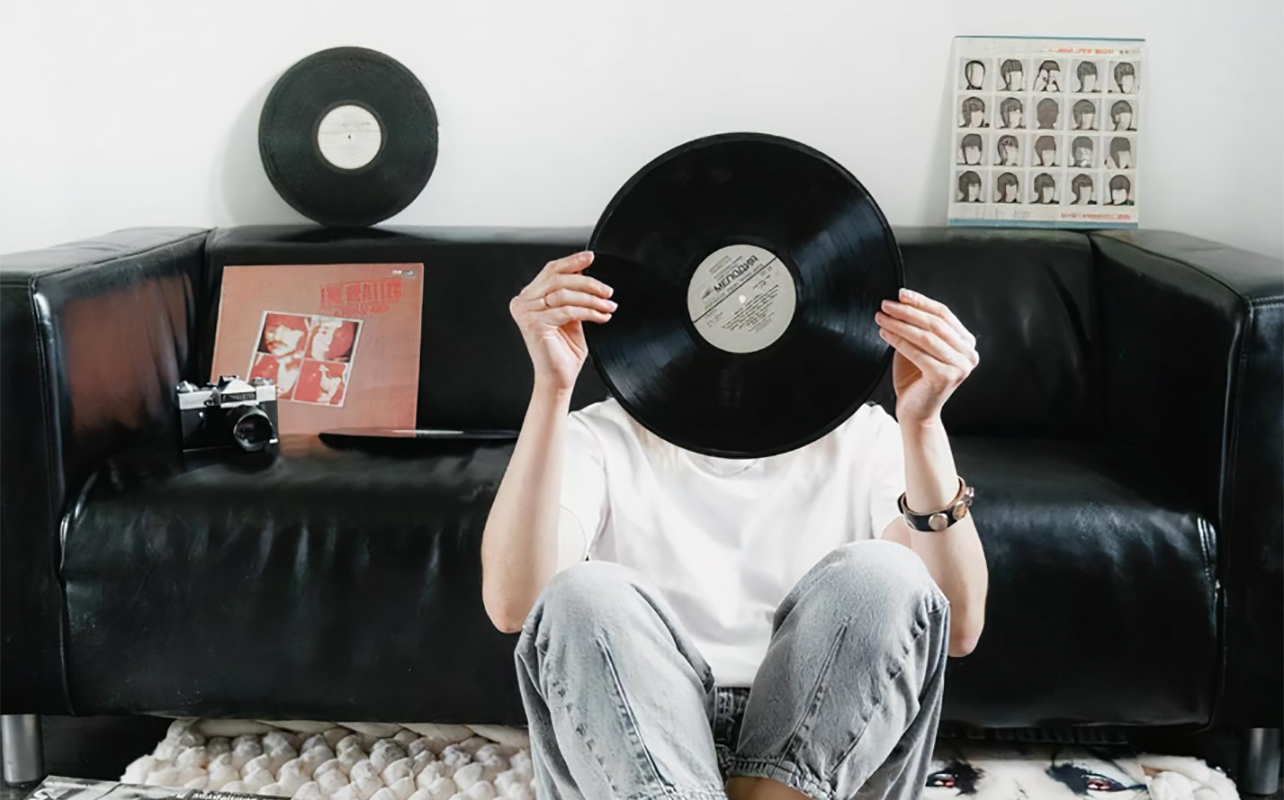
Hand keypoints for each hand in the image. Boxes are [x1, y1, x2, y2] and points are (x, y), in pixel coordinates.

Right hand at [509, 251, 614, 393]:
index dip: (572, 261)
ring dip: (592, 299)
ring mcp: (526, 312)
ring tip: (608, 306)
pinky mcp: (534, 323)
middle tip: (607, 291)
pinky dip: (588, 312)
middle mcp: (523, 302)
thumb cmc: (564, 350)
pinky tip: (601, 316)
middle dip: (588, 282)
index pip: (551, 271)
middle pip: (558, 279)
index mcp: (530, 297)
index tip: (590, 257)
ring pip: (564, 294)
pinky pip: (567, 311)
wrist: (559, 378)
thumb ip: (574, 293)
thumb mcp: (572, 314)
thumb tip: (586, 270)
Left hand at [875, 288, 978, 426]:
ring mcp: (960, 366)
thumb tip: (899, 302)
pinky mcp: (946, 377)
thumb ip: (916, 328)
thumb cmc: (915, 380)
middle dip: (908, 311)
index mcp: (966, 343)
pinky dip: (899, 340)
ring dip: (901, 324)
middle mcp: (969, 354)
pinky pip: (919, 353)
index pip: (943, 315)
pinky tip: (885, 333)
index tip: (900, 294)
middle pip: (935, 324)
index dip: (921, 302)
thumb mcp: (918, 348)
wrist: (916, 413)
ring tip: (882, 317)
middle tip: (887, 305)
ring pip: (926, 337)